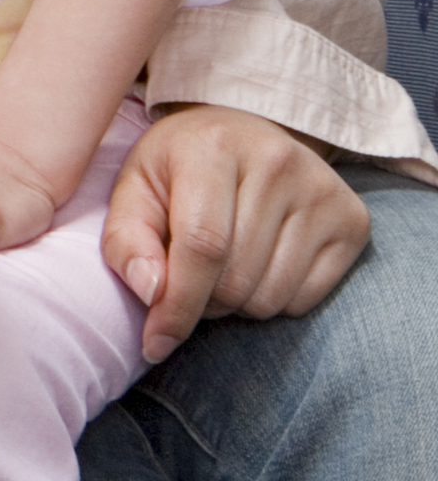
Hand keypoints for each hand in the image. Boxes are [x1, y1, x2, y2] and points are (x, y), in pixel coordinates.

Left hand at [104, 103, 370, 357]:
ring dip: (236, 304)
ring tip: (223, 267)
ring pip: (270, 297)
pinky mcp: (353, 221)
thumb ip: (128, 241)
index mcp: (213, 147)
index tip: (155, 345)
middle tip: (188, 281)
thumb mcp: (135, 190)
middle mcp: (277, 162)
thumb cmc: (178, 169)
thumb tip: (151, 293)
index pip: (202, 246)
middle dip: (202, 302)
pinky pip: (304, 300)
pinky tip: (260, 264)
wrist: (243, 134)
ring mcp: (322, 191)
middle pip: (235, 279)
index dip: (177, 304)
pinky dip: (273, 300)